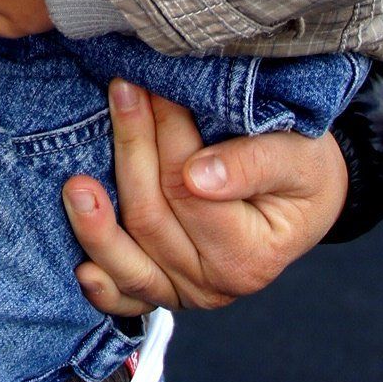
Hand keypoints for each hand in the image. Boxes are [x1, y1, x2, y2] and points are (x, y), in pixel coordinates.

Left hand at [60, 80, 349, 315]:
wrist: (308, 196)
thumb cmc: (305, 169)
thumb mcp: (299, 157)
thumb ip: (254, 164)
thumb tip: (199, 178)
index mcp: (252, 253)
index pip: (189, 190)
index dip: (167, 133)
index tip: (151, 82)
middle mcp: (217, 283)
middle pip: (153, 217)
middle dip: (132, 149)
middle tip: (120, 91)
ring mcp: (187, 292)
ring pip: (129, 261)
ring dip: (96, 224)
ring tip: (74, 186)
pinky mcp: (165, 289)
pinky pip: (127, 299)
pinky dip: (103, 288)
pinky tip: (83, 271)